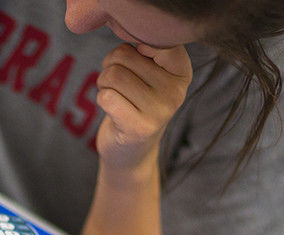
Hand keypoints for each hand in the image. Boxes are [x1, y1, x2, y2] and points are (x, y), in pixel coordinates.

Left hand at [95, 43, 192, 171]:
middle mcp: (176, 91)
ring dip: (104, 82)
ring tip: (116, 95)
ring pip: (113, 74)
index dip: (132, 47)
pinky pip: (106, 96)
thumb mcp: (147, 71)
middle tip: (119, 84)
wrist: (130, 151)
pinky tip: (113, 109)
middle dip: (112, 66)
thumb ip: (142, 48)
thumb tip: (126, 33)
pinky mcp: (139, 128)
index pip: (152, 39)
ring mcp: (160, 111)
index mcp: (181, 71)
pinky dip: (102, 99)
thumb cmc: (134, 101)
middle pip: (125, 55)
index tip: (134, 64)